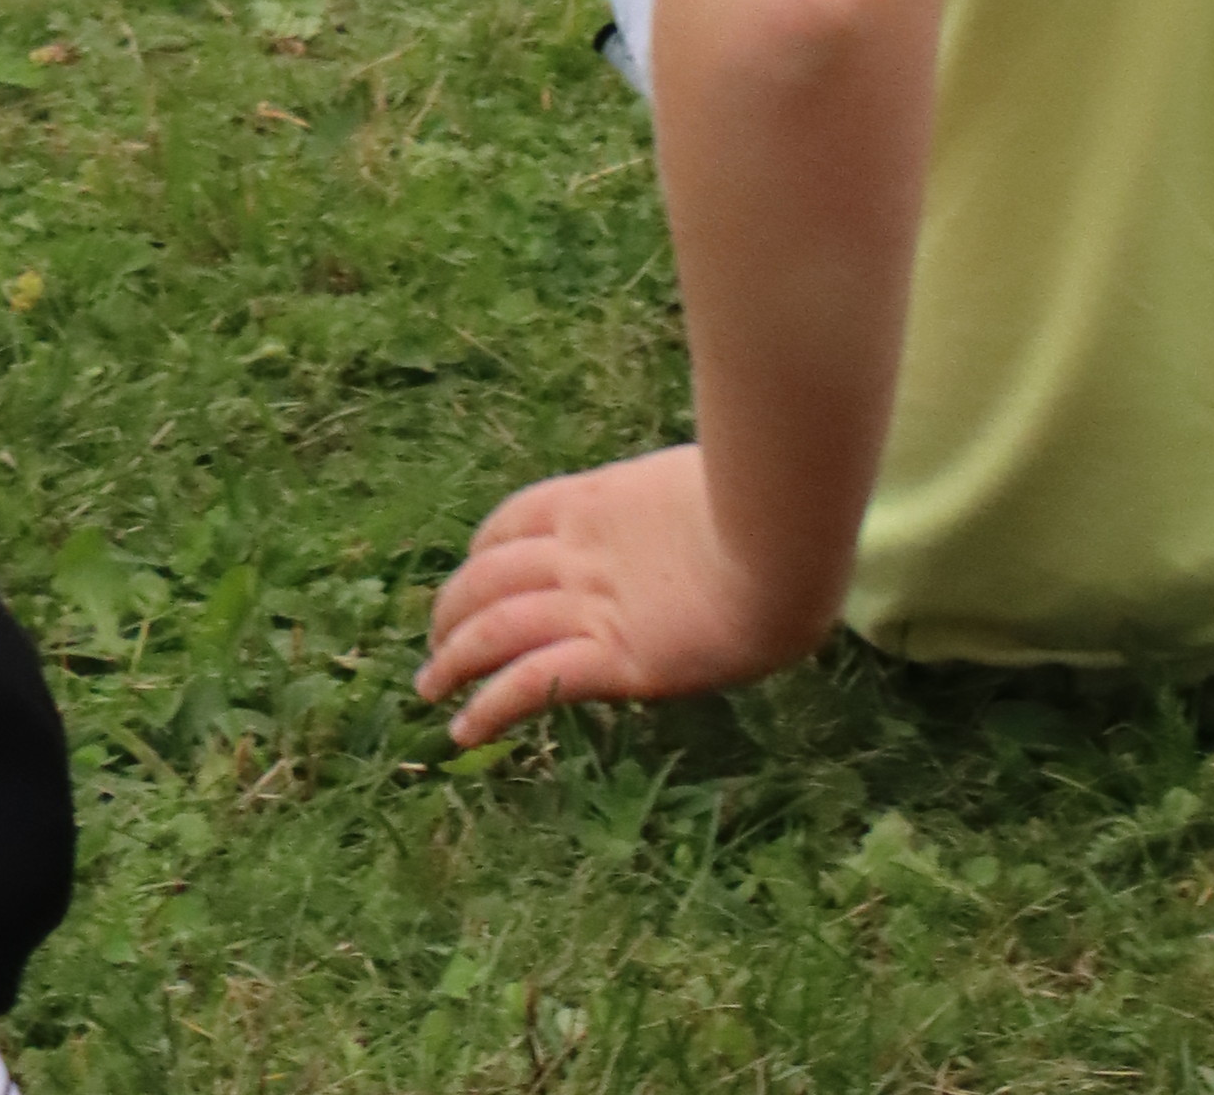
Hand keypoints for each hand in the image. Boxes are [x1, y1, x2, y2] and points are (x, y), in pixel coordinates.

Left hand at [420, 445, 823, 746]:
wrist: (783, 548)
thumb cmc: (767, 508)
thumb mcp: (700, 482)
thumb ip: (670, 502)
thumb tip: (687, 504)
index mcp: (597, 500)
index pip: (512, 520)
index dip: (479, 552)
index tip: (469, 574)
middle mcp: (580, 550)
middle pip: (487, 576)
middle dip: (452, 608)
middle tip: (435, 639)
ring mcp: (592, 605)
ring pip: (492, 629)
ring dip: (451, 659)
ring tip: (429, 687)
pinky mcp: (612, 660)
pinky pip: (529, 684)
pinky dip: (488, 709)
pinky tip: (466, 732)